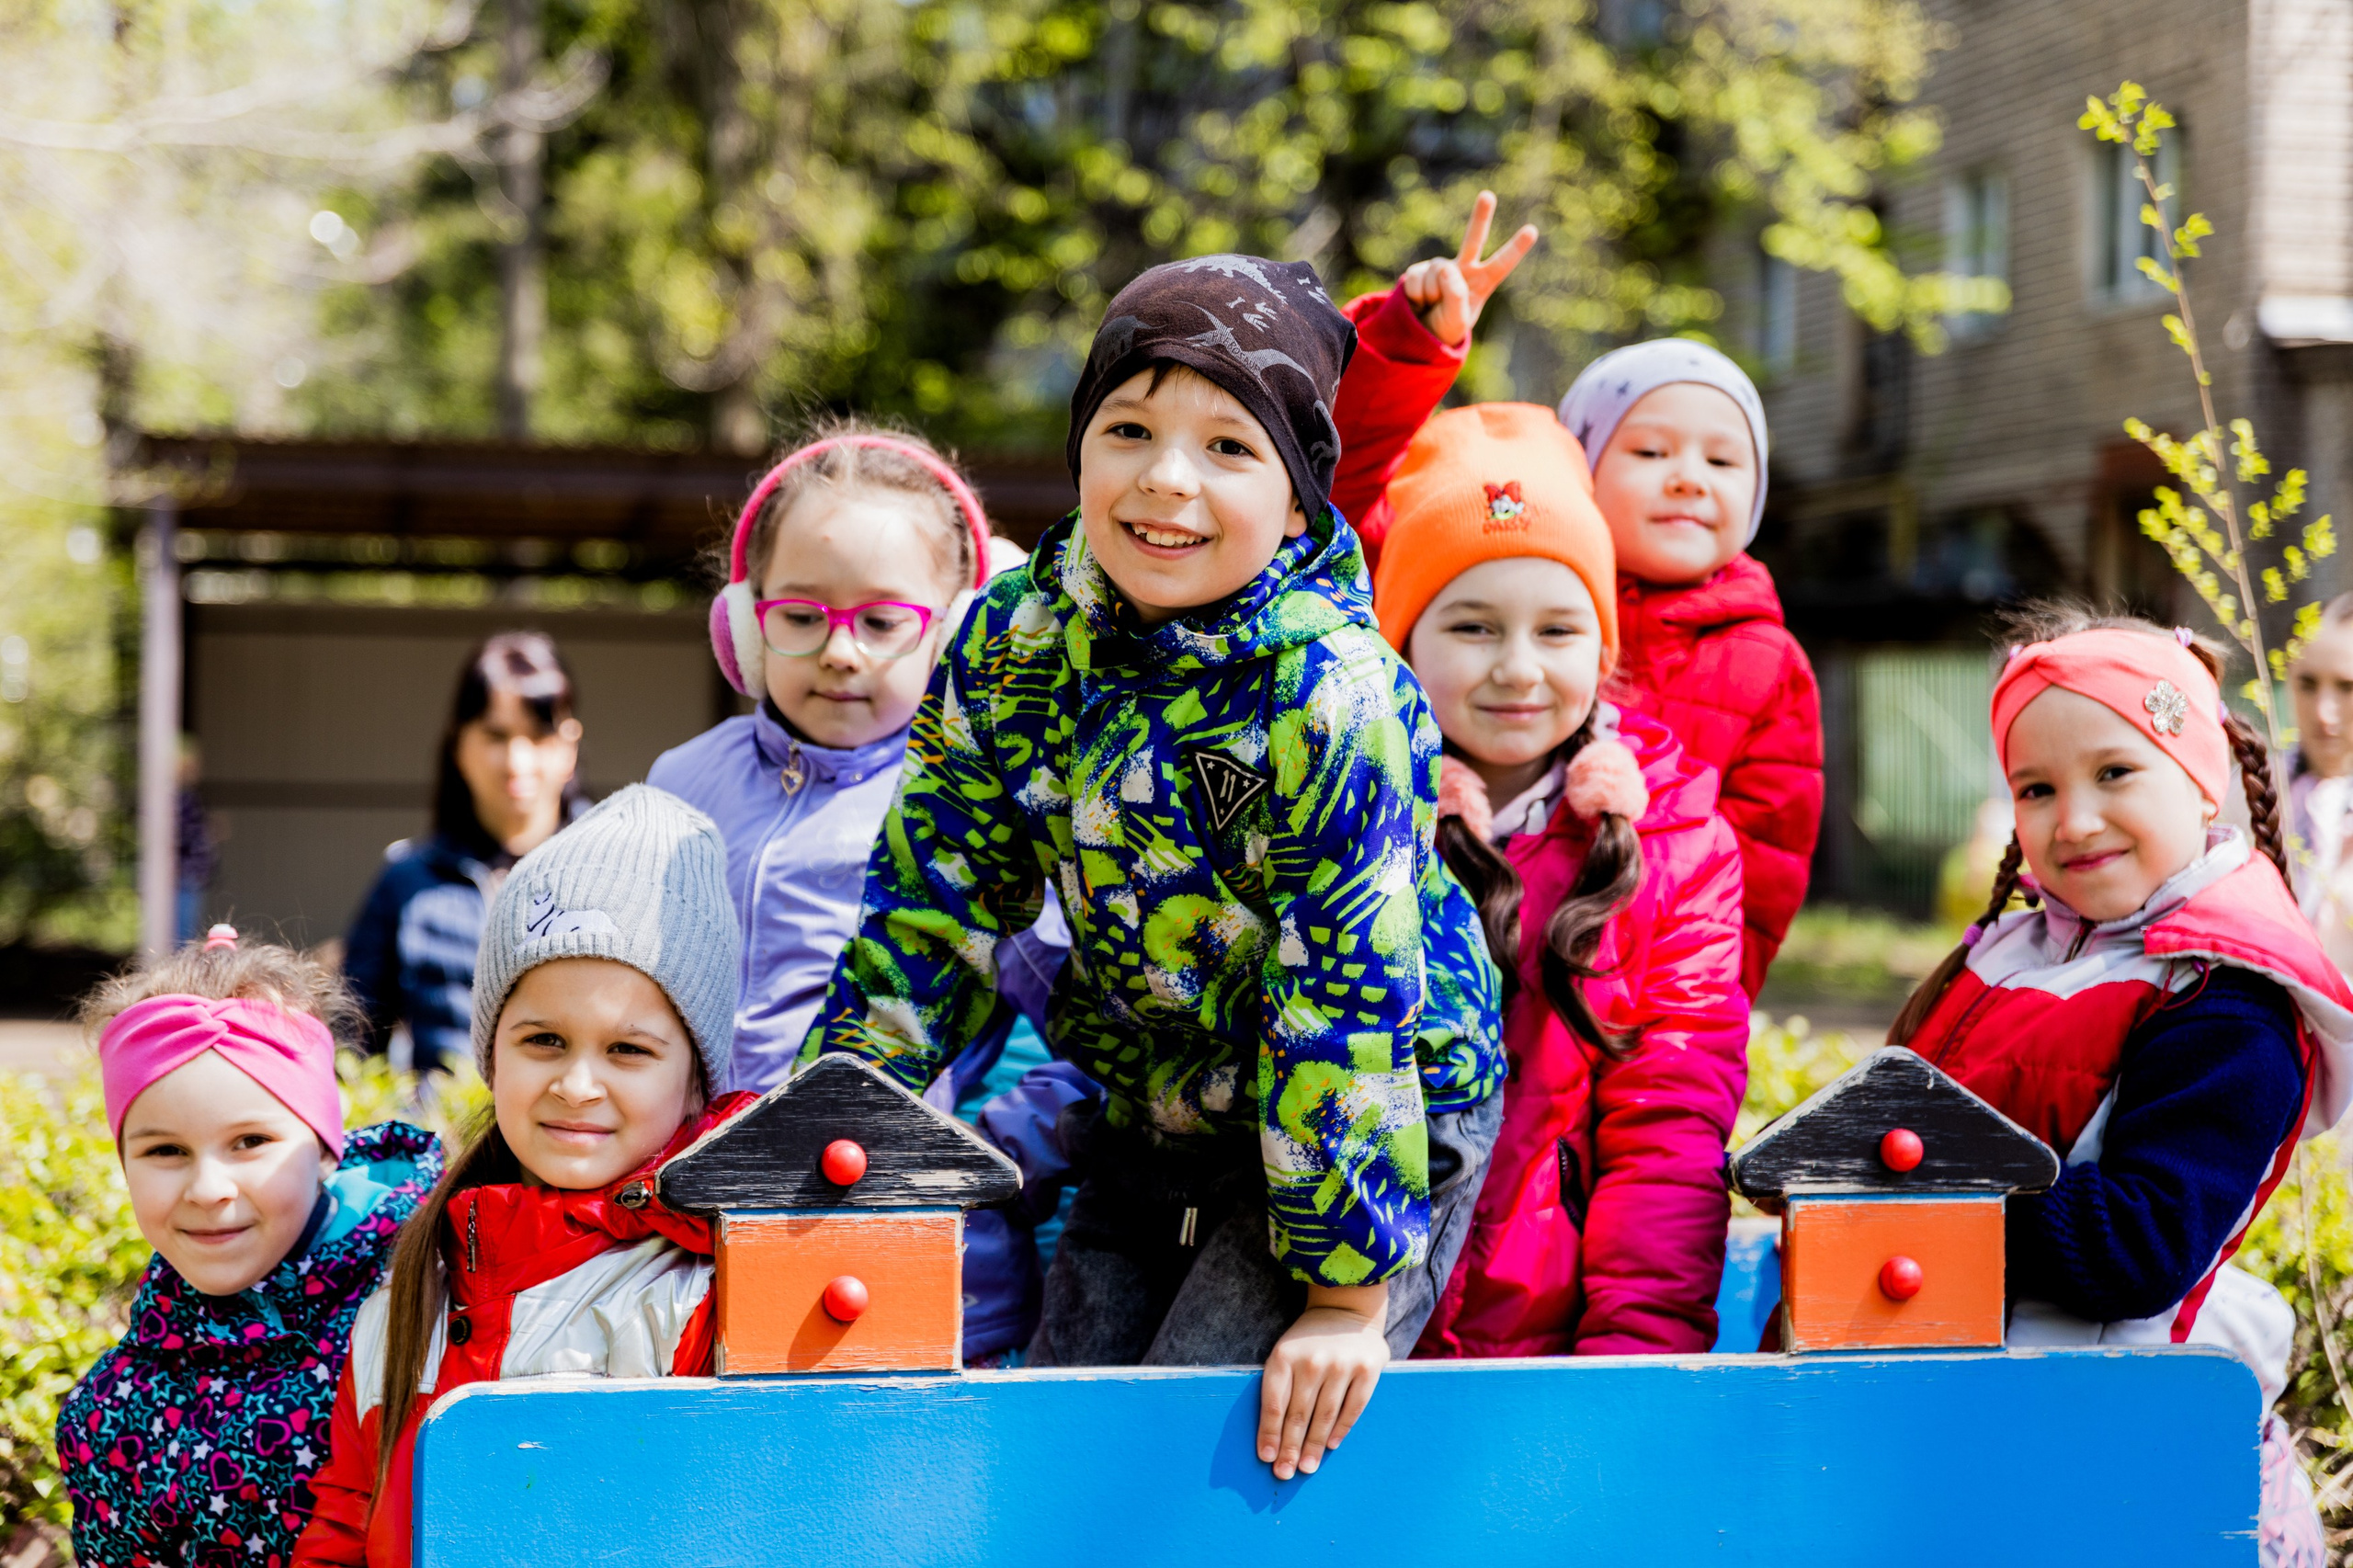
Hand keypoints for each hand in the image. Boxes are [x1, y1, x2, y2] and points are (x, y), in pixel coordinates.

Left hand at [1256, 1282, 1388, 1479]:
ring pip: (1324, 1416)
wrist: (1346, 1309)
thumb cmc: (1308, 1340)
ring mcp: (1342, 1364)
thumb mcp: (1286, 1352)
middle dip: (1290, 1448)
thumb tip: (1271, 1435)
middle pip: (1298, 1414)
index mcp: (1285, 1355)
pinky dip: (1340, 1429)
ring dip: (1314, 1445)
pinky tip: (1331, 1446)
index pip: (1274, 1403)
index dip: (1269, 1433)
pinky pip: (1352, 1408)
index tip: (1266, 1458)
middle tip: (1285, 1473)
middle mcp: (1312, 1361)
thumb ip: (1279, 1385)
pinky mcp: (1367, 1369)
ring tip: (1306, 1467)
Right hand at [1399, 191, 1540, 347]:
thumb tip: (1444, 265)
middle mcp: (1464, 269)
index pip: (1502, 264)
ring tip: (1431, 306)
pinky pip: (1416, 277)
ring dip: (1431, 293)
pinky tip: (1419, 301)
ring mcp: (1440, 267)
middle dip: (1480, 217)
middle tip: (1488, 196)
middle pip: (1473, 239)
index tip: (1532, 230)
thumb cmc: (1445, 329)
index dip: (1516, 248)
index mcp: (1482, 283)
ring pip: (1437, 271)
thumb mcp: (1457, 322)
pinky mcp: (1419, 269)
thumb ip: (1455, 296)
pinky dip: (1416, 293)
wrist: (1419, 334)